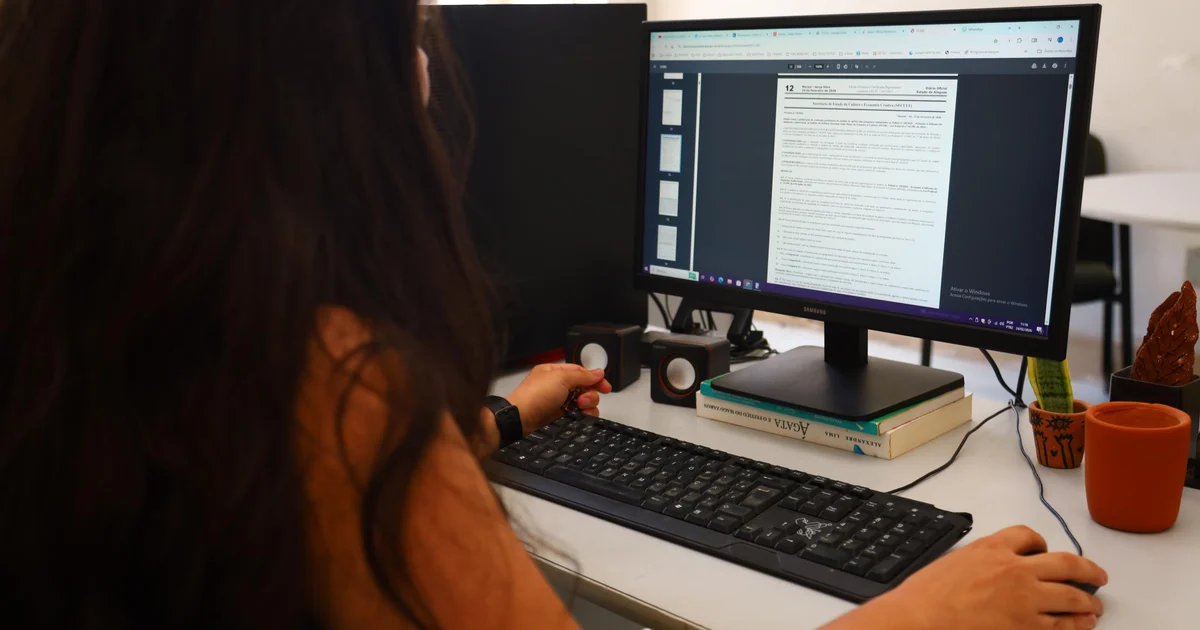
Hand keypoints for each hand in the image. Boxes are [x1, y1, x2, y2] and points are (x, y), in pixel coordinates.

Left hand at [506, 363, 612, 432]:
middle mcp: (558, 387)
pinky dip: (583, 416)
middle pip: (585, 388)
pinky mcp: (560, 417)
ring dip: (588, 405)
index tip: (605, 386)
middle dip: (590, 394)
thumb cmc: (536, 395)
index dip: (594, 378)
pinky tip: (582, 416)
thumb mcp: (561, 378)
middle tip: (584, 400)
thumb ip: (582, 375)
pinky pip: (578, 415)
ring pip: (583, 403)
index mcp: (555, 372)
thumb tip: (599, 372)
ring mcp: (559, 403)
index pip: (580, 372)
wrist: (520, 419)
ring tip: (581, 408)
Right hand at [858, 525, 1106, 629]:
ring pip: (1071, 597)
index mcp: (993, 548)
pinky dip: (1076, 625)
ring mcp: (1025, 600)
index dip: (1042, 544)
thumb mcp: (954, 562)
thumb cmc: (926, 595)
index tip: (1046, 551)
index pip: (1029, 536)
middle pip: (1065, 564)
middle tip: (1098, 576)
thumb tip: (992, 571)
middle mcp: (1016, 570)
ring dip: (1088, 602)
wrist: (919, 619)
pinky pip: (1062, 626)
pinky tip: (1083, 626)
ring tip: (1095, 607)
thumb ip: (980, 561)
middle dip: (1087, 570)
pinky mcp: (1027, 628)